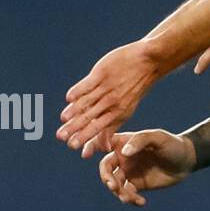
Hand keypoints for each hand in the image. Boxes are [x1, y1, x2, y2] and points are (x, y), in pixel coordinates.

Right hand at [57, 40, 160, 157]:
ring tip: (62, 120)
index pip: (97, 128)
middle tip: (61, 137)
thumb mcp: (126, 110)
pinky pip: (88, 84)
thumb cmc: (134, 87)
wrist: (149, 62)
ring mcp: (107, 88)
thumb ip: (113, 127)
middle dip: (74, 128)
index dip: (84, 137)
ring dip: (73, 111)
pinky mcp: (102, 74)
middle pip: (90, 118)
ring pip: (87, 102)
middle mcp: (112, 103)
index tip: (71, 145)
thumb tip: (105, 148)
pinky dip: (78, 91)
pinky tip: (68, 98)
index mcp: (118, 113)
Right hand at [98, 130, 195, 206]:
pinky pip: (127, 194)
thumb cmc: (172, 144)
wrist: (187, 161)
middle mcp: (122, 157)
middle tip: (113, 186)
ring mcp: (128, 172)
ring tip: (129, 198)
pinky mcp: (136, 185)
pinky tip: (141, 202)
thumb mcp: (158, 138)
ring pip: (115, 184)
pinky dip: (130, 200)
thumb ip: (140, 141)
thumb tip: (125, 152)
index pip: (101, 143)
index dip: (90, 147)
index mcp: (123, 142)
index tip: (85, 154)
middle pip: (105, 168)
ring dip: (119, 192)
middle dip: (106, 178)